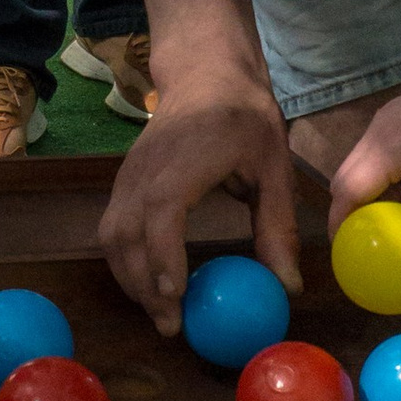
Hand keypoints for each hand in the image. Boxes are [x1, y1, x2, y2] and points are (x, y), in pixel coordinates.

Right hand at [98, 57, 304, 328]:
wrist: (205, 74)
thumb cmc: (245, 117)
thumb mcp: (274, 166)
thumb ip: (277, 226)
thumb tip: (289, 287)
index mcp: (185, 161)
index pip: (161, 214)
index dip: (163, 257)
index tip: (176, 296)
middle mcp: (145, 170)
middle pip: (125, 235)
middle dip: (144, 285)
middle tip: (173, 325)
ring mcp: (127, 175)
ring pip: (111, 236)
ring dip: (130, 278)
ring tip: (161, 312)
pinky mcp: (124, 182)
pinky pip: (112, 228)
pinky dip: (125, 261)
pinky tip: (150, 284)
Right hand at [328, 57, 400, 261]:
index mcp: (395, 145)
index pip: (347, 191)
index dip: (340, 225)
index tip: (348, 254)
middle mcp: (382, 129)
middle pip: (348, 179)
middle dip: (359, 214)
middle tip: (382, 244)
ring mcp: (391, 118)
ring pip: (365, 166)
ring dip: (383, 196)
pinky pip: (381, 153)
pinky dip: (394, 178)